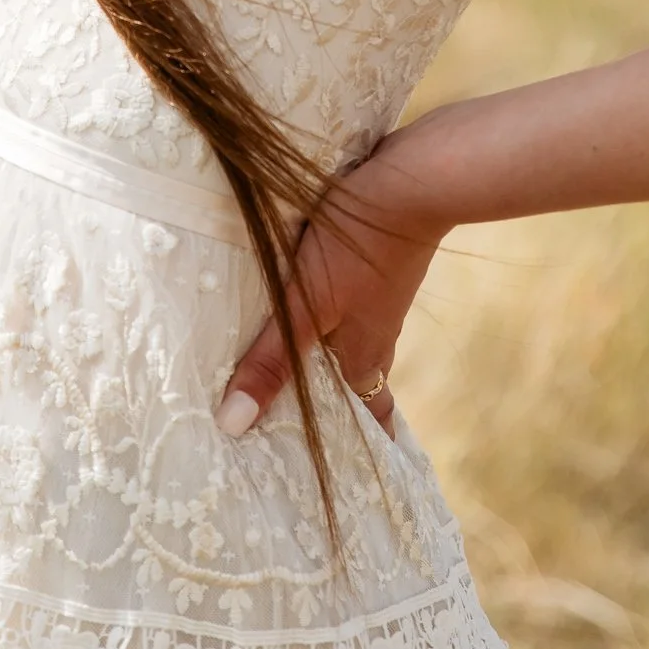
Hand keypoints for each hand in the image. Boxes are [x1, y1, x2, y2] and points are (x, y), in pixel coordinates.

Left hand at [215, 136, 445, 436]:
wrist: (413, 180)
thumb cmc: (355, 246)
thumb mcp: (304, 304)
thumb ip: (271, 360)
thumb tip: (235, 425)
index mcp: (365, 354)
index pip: (370, 412)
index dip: (366, 439)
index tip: (365, 468)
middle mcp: (379, 330)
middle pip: (362, 378)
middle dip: (344, 402)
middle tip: (320, 425)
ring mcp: (383, 294)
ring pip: (358, 337)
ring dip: (336, 355)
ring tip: (306, 367)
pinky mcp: (381, 261)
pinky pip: (358, 300)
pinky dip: (338, 313)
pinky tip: (316, 298)